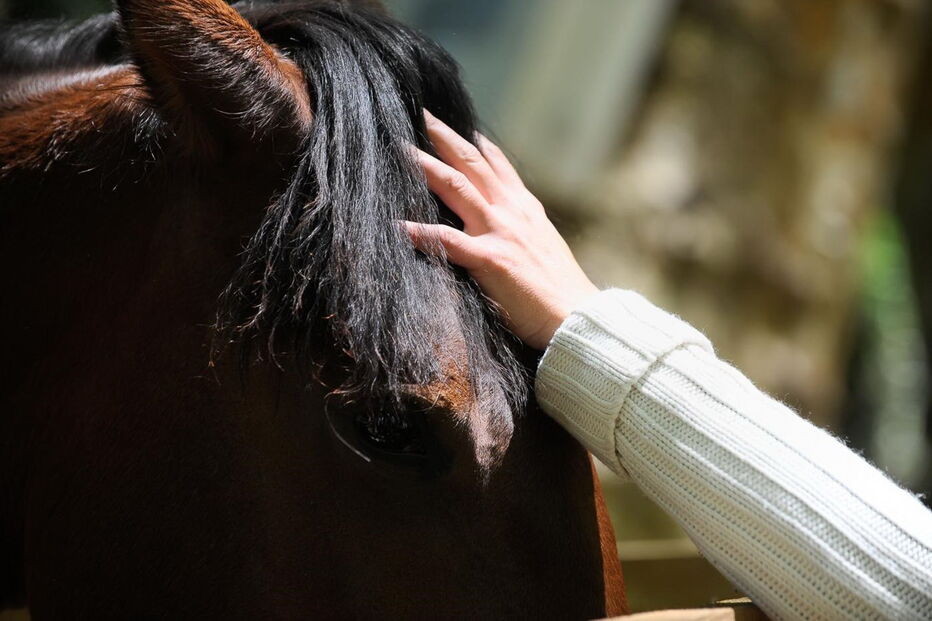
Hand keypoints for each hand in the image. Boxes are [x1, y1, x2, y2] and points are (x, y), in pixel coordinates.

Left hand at [405, 111, 598, 349]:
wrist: (577, 317)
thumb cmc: (560, 291)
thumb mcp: (544, 246)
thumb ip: (523, 227)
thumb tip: (505, 220)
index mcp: (525, 209)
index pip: (497, 165)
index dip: (475, 144)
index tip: (456, 125)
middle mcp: (511, 212)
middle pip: (472, 163)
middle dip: (445, 136)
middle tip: (420, 114)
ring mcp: (500, 233)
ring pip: (457, 188)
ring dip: (426, 166)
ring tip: (399, 149)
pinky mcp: (491, 259)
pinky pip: (449, 240)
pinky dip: (421, 232)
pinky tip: (397, 226)